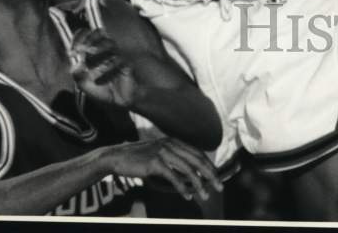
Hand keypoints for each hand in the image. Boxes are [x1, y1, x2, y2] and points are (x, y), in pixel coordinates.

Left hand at [70, 28, 137, 108]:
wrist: (118, 103)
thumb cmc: (102, 90)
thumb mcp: (83, 84)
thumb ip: (77, 74)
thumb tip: (76, 65)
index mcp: (94, 51)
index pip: (87, 34)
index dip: (78, 39)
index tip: (71, 52)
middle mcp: (106, 50)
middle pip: (99, 32)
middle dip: (88, 40)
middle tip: (80, 51)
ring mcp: (118, 55)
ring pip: (110, 44)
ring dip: (97, 51)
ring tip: (89, 62)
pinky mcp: (127, 64)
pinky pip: (118, 61)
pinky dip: (106, 71)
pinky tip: (98, 81)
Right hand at [107, 136, 222, 200]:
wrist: (118, 157)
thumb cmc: (139, 159)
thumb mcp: (159, 157)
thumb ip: (174, 163)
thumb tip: (189, 179)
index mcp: (174, 141)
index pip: (198, 153)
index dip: (209, 165)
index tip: (217, 177)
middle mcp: (171, 144)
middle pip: (197, 159)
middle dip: (210, 174)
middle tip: (219, 187)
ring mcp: (163, 152)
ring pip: (188, 169)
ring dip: (199, 183)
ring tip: (205, 195)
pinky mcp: (155, 162)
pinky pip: (173, 176)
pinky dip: (182, 187)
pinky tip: (187, 195)